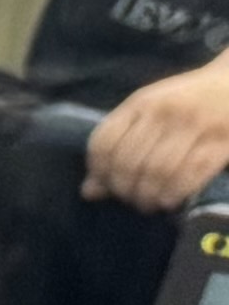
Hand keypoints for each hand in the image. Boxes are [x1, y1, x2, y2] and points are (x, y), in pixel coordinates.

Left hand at [89, 63, 228, 208]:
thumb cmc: (188, 101)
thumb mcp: (149, 113)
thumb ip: (119, 145)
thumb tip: (89, 191)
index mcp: (142, 102)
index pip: (103, 142)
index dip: (98, 171)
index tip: (106, 185)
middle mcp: (165, 112)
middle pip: (129, 163)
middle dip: (124, 190)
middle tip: (131, 199)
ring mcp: (196, 125)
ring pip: (157, 172)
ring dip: (148, 197)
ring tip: (149, 203)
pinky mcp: (222, 141)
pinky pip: (190, 175)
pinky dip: (174, 194)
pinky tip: (170, 200)